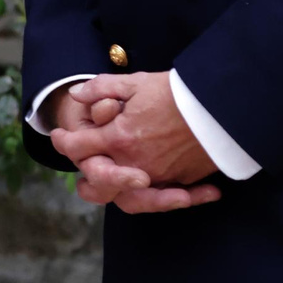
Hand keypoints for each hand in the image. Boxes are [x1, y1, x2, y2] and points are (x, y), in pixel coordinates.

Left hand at [50, 72, 220, 212]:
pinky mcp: (182, 180)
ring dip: (120, 193)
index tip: (58, 136)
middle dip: (88, 179)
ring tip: (117, 186)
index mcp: (118, 138)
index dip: (62, 141)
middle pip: (98, 183)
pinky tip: (156, 188)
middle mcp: (134, 163)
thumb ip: (101, 89)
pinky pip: (164, 196)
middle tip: (85, 171)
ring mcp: (159, 175)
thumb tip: (76, 95)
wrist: (223, 105)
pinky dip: (162, 196)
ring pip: (130, 198)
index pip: (77, 147)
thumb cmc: (177, 92)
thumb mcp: (135, 84)